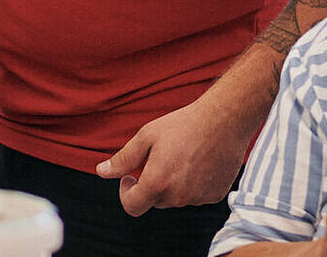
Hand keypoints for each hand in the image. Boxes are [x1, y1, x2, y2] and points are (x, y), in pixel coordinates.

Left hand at [96, 92, 253, 215]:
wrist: (225, 120)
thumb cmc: (182, 125)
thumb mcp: (147, 136)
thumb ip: (123, 158)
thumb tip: (101, 172)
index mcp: (157, 183)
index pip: (132, 206)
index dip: (126, 192)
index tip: (130, 176)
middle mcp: (178, 196)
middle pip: (155, 200)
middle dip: (151, 183)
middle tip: (160, 156)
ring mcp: (198, 198)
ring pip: (176, 198)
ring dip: (173, 183)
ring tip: (182, 155)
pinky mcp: (215, 195)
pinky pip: (196, 195)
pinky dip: (193, 183)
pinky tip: (199, 161)